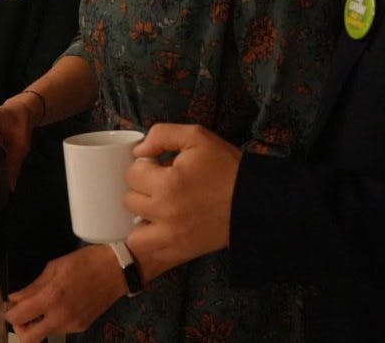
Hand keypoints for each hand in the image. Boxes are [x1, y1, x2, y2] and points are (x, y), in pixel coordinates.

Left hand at [5, 244, 126, 342]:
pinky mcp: (81, 327)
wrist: (117, 271)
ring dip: (36, 326)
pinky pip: (59, 330)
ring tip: (39, 308)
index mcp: (52, 297)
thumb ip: (33, 286)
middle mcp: (61, 316)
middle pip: (29, 339)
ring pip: (44, 336)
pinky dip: (52, 322)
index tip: (8, 305)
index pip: (19, 317)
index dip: (8, 313)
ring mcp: (72, 325)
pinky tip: (57, 307)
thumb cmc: (85, 262)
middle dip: (19, 328)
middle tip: (21, 314)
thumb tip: (14, 298)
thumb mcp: (55, 267)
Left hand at [124, 123, 239, 281]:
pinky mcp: (179, 251)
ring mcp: (171, 235)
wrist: (254, 201)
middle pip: (129, 200)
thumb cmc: (226, 167)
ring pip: (133, 229)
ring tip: (157, 207)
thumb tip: (138, 151)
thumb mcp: (197, 137)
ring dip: (141, 217)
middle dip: (142, 189)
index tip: (160, 166)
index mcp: (167, 183)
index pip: (132, 174)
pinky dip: (148, 240)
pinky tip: (160, 226)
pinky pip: (149, 250)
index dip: (145, 166)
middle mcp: (165, 212)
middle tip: (161, 185)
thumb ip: (161, 135)